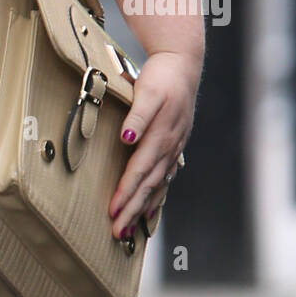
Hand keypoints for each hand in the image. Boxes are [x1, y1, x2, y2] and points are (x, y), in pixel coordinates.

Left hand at [108, 50, 200, 239]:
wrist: (182, 64)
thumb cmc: (162, 77)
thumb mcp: (148, 91)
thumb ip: (137, 116)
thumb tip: (127, 139)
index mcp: (161, 136)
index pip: (139, 171)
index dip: (126, 193)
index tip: (113, 211)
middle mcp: (169, 147)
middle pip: (148, 185)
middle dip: (132, 210)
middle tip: (117, 232)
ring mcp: (174, 148)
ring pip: (158, 185)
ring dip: (143, 208)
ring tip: (130, 230)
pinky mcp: (174, 145)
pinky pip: (166, 177)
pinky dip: (158, 195)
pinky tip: (151, 207)